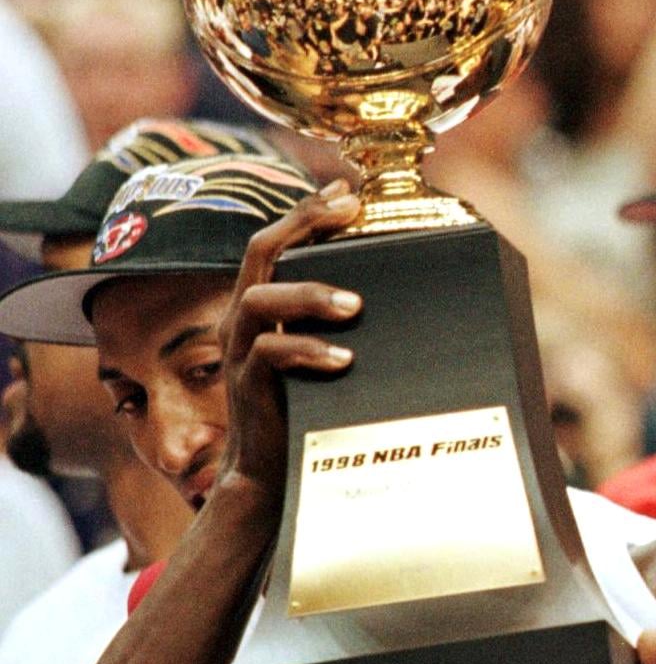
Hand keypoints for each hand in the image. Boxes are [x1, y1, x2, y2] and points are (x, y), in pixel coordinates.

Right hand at [215, 182, 362, 508]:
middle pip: (261, 252)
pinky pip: (268, 355)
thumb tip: (406, 301)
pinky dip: (307, 351)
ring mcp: (241, 351)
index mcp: (263, 305)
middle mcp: (244, 320)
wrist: (274, 474)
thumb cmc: (310, 410)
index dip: (306, 211)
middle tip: (349, 212)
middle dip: (303, 224)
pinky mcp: (248, 386)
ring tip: (356, 304)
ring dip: (310, 294)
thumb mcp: (329, 357)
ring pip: (259, 299)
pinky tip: (344, 359)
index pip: (277, 243)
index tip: (346, 189)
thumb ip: (348, 327)